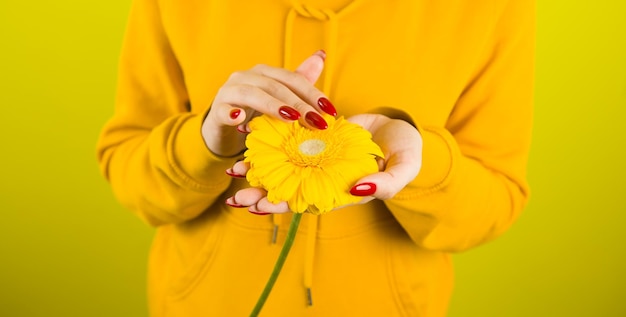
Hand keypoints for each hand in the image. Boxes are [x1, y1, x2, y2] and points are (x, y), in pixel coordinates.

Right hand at [201, 51, 335, 156]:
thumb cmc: (253, 114)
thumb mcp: (278, 99)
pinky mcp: (216, 111)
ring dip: (273, 106)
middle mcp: (246, 77)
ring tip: (291, 118)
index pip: (292, 79)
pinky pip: (223, 110)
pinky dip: (231, 113)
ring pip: (252, 94)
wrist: (222, 130)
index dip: (312, 93)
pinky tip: (240, 120)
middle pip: (275, 86)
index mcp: (264, 73)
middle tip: (317, 121)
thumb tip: (321, 56)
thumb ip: (298, 80)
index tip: (330, 111)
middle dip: (299, 103)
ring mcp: (229, 92)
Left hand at [225, 114, 422, 213]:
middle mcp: (324, 177)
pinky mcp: (316, 138)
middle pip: (287, 188)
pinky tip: (251, 137)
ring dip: (260, 168)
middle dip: (260, 193)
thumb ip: (385, 184)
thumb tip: (358, 190)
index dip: (282, 205)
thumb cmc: (406, 153)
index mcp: (340, 190)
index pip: (306, 202)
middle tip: (234, 196)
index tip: (257, 207)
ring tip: (233, 170)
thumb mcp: (403, 169)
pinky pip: (290, 141)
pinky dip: (272, 141)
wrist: (401, 129)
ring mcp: (318, 158)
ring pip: (283, 166)